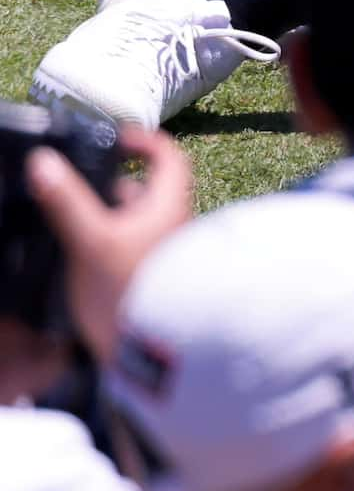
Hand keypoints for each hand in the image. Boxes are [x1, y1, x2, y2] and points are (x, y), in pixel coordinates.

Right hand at [25, 125, 193, 363]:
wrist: (145, 352)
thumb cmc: (126, 292)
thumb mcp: (91, 241)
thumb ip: (67, 201)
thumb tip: (44, 162)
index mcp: (169, 206)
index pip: (168, 158)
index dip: (144, 141)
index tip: (114, 137)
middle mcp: (172, 225)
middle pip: (145, 191)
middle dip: (108, 185)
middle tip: (73, 185)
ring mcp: (162, 252)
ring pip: (132, 221)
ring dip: (103, 216)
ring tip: (67, 220)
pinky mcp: (148, 277)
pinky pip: (127, 248)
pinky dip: (105, 242)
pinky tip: (76, 253)